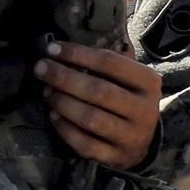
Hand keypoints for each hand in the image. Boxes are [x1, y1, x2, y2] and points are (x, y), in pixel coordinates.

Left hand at [37, 39, 160, 167]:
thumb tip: (78, 32)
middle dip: (64, 78)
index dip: (78, 54)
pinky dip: (65, 129)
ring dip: (63, 102)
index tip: (52, 48)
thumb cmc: (129, 99)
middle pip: (98, 91)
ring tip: (46, 91)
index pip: (111, 63)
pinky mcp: (116, 158)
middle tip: (41, 69)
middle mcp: (144, 110)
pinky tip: (53, 115)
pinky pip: (85, 144)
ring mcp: (132, 136)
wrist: (143, 143)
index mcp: (149, 83)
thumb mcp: (130, 77)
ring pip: (91, 118)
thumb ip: (113, 57)